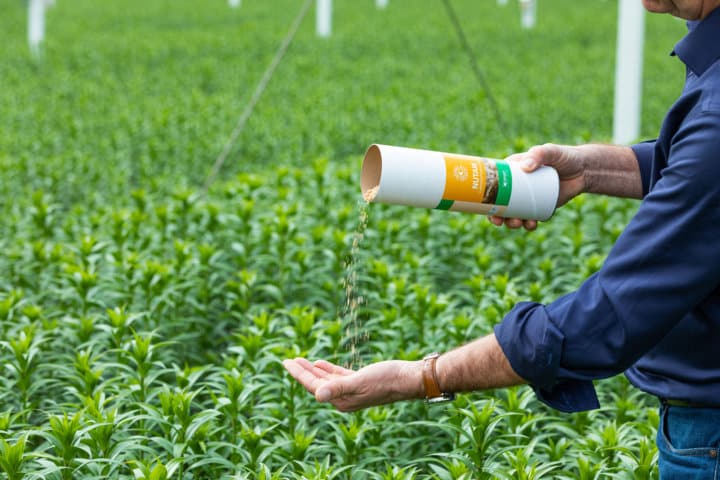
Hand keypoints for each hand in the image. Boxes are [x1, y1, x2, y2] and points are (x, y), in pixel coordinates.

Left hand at [282, 358, 423, 411]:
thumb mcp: (359, 381)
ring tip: (299, 360)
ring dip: (312, 370)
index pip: (314, 386)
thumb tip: (317, 394)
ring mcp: (351, 391)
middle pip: (317, 383)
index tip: (286, 362)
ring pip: (326, 379)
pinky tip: (319, 363)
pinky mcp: (359, 383)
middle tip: (287, 361)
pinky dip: (327, 370)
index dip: (299, 374)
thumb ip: (338, 387)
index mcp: (341, 400)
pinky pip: (337, 376)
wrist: (408, 379)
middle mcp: (344, 398)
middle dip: (301, 372)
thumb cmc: (385, 380)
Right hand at [488, 143, 585, 230]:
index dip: (486, 196)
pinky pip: (530, 218)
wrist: (583, 170)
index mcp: (513, 172)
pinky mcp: (540, 207)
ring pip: (514, 213)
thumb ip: (538, 155)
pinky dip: (529, 224)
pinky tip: (531, 224)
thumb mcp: (550, 152)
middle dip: (497, 216)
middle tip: (501, 222)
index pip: (494, 184)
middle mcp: (517, 186)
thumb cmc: (563, 156)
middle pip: (500, 203)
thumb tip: (525, 168)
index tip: (484, 206)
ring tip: (519, 223)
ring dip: (512, 222)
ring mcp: (528, 198)